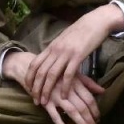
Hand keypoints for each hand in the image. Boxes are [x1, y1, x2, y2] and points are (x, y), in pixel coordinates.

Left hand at [5, 7, 118, 123]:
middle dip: (36, 88)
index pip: (34, 64)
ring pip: (51, 75)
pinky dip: (64, 87)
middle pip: (40, 72)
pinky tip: (64, 96)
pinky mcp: (77, 56)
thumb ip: (57, 50)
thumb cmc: (82, 32)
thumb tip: (51, 60)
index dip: (29, 77)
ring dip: (47, 90)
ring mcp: (66, 53)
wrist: (95, 22)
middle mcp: (55, 50)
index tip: (28, 88)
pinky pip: (68, 75)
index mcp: (51, 46)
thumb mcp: (64, 40)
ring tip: (45, 102)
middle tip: (35, 100)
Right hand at [6, 50, 102, 123]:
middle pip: (83, 107)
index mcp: (75, 82)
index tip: (99, 119)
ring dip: (81, 123)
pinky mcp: (45, 101)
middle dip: (91, 120)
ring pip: (72, 111)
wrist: (31, 68)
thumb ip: (88, 83)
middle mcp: (67, 89)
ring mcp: (56, 96)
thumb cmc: (55, 72)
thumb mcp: (72, 74)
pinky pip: (54, 115)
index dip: (95, 110)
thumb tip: (103, 91)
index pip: (89, 98)